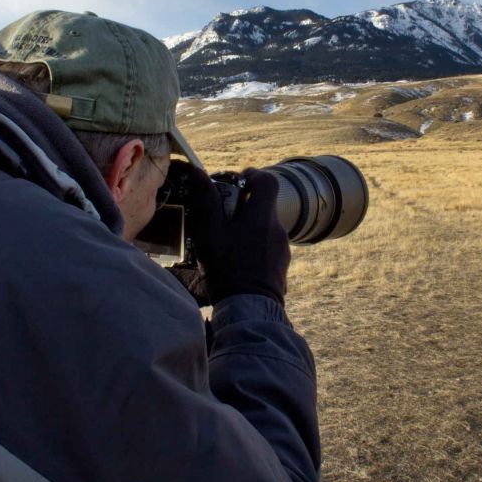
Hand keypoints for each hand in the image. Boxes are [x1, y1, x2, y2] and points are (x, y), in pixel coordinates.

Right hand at [176, 161, 289, 305]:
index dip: (252, 175)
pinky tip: (236, 262)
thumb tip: (198, 172)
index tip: (236, 181)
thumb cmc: (228, 269)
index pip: (267, 181)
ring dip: (247, 229)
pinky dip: (253, 246)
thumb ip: (206, 201)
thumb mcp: (210, 233)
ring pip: (264, 228)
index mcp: (263, 216)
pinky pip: (267, 246)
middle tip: (220, 218)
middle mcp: (278, 229)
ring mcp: (282, 248)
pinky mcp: (282, 265)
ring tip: (225, 244)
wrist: (250, 309)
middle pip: (263, 206)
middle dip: (242, 207)